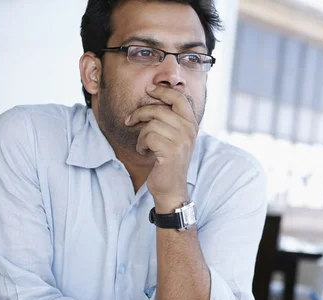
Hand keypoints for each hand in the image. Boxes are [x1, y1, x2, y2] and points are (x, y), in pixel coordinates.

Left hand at [126, 85, 197, 211]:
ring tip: (144, 146)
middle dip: (140, 114)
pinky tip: (145, 152)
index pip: (179, 98)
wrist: (171, 188)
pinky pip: (148, 137)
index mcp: (192, 124)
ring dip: (141, 136)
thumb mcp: (174, 137)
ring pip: (151, 124)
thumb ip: (170, 119)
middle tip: (130, 121)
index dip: (162, 91)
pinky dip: (141, 145)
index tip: (149, 89)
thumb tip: (154, 94)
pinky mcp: (171, 151)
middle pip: (159, 109)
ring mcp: (181, 141)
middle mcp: (189, 131)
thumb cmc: (168, 162)